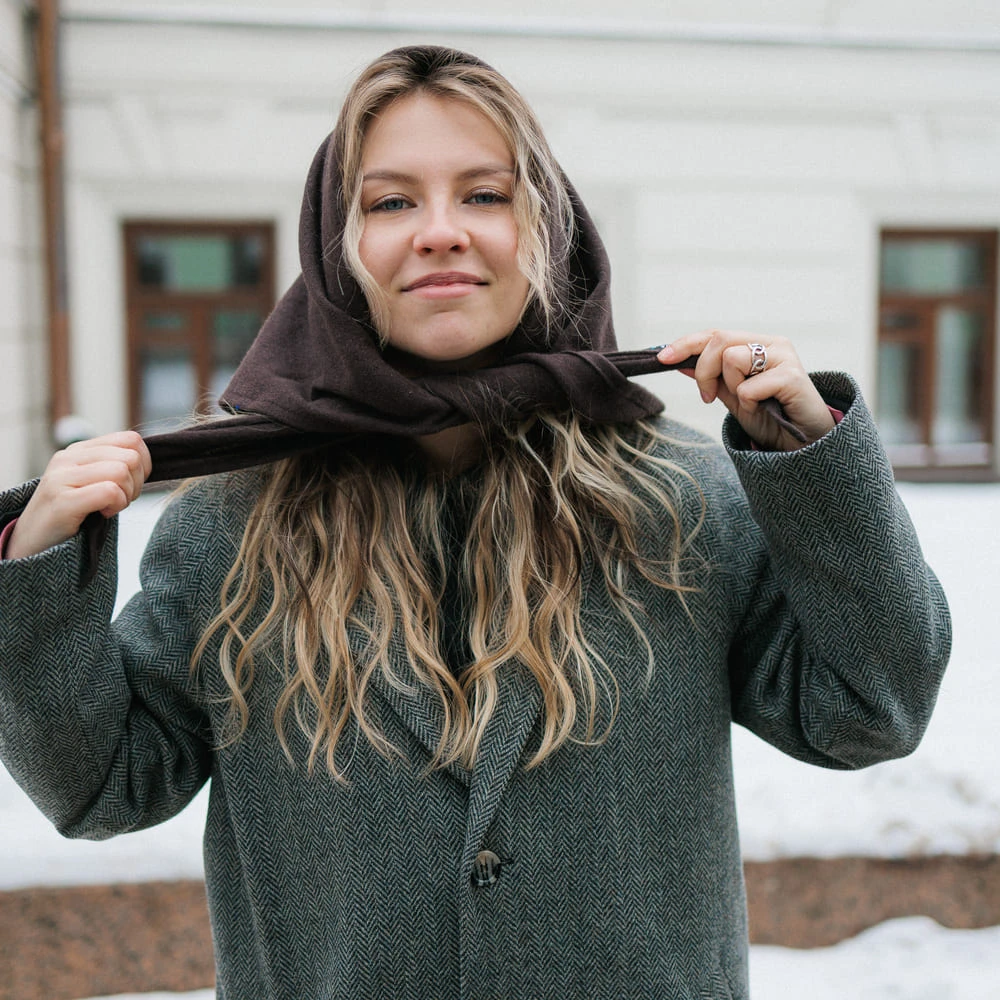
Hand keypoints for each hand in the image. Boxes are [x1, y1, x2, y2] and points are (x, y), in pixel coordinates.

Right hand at [7, 431, 151, 558]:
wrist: (32, 543)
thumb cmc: (72, 516)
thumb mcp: (91, 483)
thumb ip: (113, 466)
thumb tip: (145, 460)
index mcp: (79, 450)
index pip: (131, 439)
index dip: (144, 465)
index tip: (131, 485)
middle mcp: (68, 458)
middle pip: (131, 457)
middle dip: (137, 483)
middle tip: (120, 501)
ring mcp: (62, 478)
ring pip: (121, 471)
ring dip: (126, 496)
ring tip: (109, 508)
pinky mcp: (62, 500)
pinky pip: (109, 491)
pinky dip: (116, 505)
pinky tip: (103, 515)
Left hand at [657, 331, 834, 451]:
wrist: (803, 442)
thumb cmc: (770, 417)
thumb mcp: (732, 396)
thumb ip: (711, 379)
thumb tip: (680, 364)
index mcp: (757, 344)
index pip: (715, 334)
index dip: (686, 344)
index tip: (662, 358)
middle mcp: (772, 344)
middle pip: (719, 340)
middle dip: (703, 371)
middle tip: (707, 397)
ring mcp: (784, 357)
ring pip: (732, 358)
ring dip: (731, 387)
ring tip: (750, 402)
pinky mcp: (793, 376)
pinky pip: (749, 386)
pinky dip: (748, 402)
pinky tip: (764, 408)